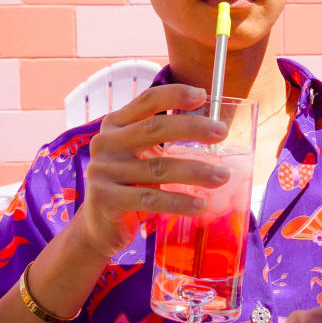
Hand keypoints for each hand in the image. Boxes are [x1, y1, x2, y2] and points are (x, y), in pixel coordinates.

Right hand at [74, 84, 229, 259]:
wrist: (99, 227)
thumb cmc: (130, 185)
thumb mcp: (140, 156)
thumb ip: (163, 140)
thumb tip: (212, 129)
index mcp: (115, 125)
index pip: (146, 101)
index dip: (174, 95)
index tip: (203, 95)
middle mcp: (106, 143)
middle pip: (154, 128)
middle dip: (192, 128)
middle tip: (222, 132)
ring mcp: (103, 171)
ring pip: (158, 167)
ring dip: (195, 171)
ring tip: (222, 176)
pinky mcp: (105, 200)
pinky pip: (150, 199)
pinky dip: (179, 202)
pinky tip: (200, 205)